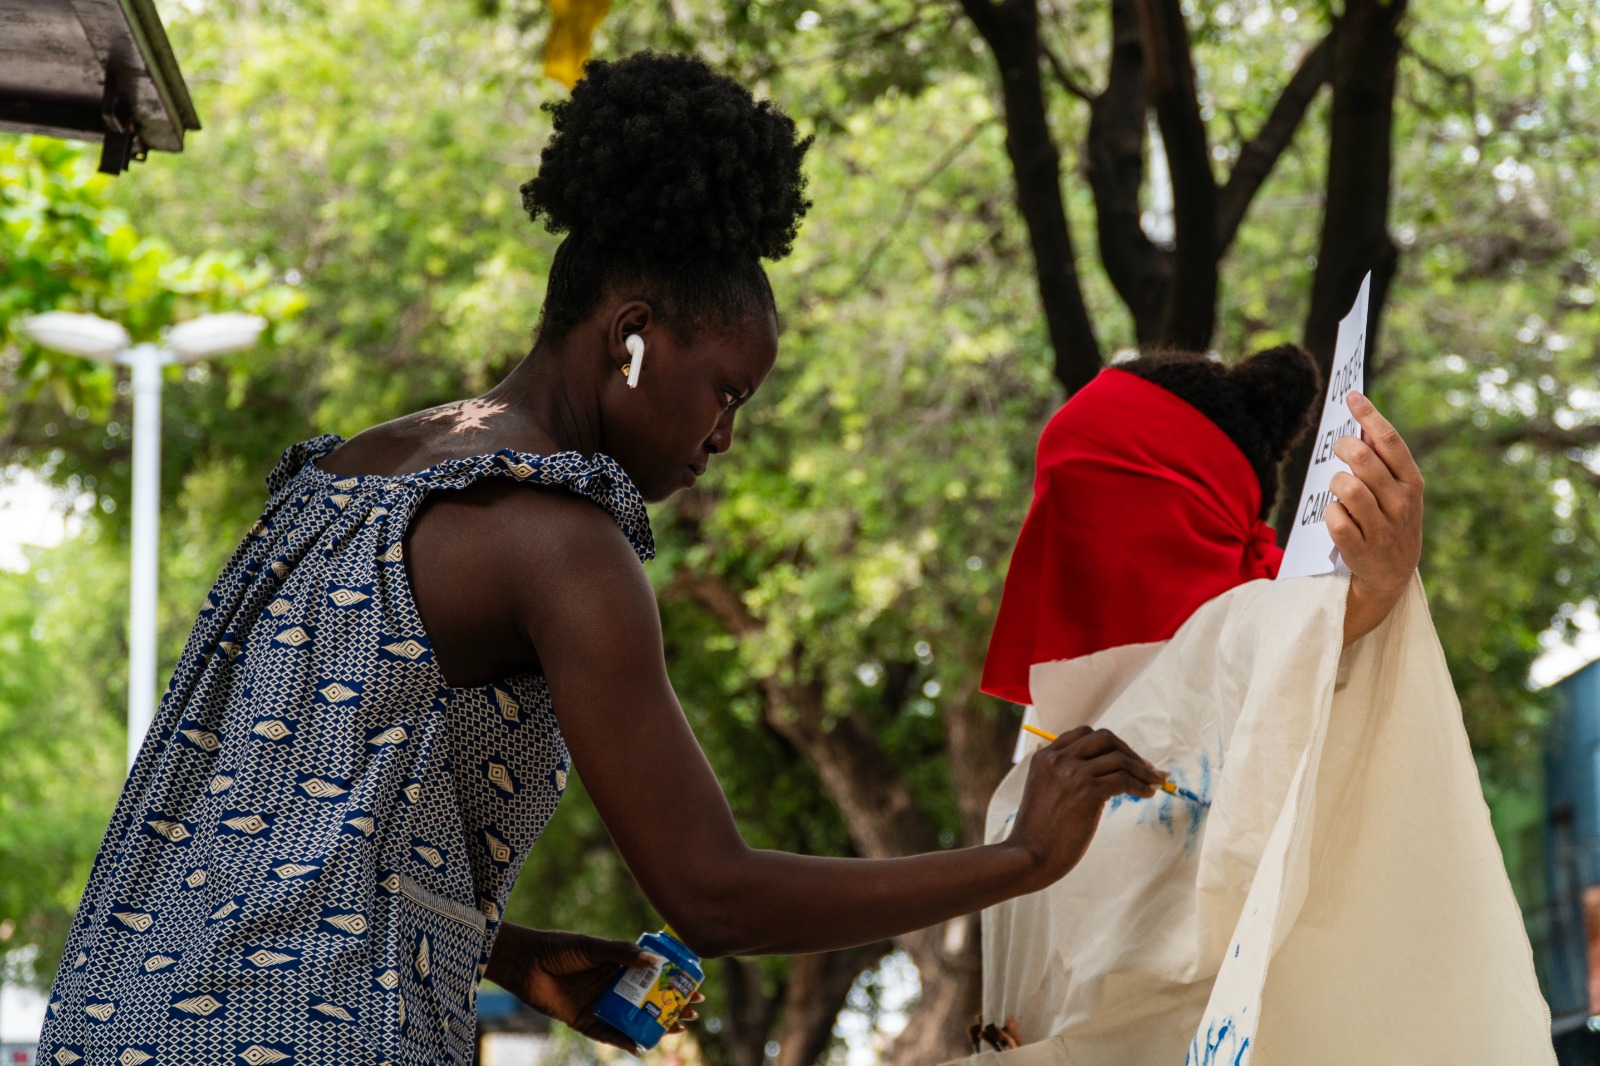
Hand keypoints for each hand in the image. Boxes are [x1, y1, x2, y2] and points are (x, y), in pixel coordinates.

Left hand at [486, 925, 702, 1050]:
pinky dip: (624, 1041)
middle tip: (693, 1012)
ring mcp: (600, 1004)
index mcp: (617, 964)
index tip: (695, 985)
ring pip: (633, 1018)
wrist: (525, 962)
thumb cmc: (558, 948)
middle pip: (648, 999)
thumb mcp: (593, 946)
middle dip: (671, 1006)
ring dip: (654, 1024)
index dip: (673, 981)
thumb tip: (655, 962)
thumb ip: (622, 953)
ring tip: (678, 1029)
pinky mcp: (584, 1021)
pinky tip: (642, 1046)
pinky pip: (608, 1034)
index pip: (652, 975)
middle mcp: (611, 985)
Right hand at [1005, 726, 1163, 889]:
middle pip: (1105, 738)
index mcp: (1045, 756)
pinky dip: (1141, 785)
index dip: (1110, 744)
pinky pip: (1124, 779)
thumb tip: (1104, 771)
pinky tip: (1147, 794)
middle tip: (1146, 768)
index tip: (1125, 757)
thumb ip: (1063, 775)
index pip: (1084, 734)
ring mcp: (1073, 773)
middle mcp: (1059, 759)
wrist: (1029, 856)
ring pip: (1119, 759)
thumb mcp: (1044, 792)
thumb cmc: (1038, 832)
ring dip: (1143, 770)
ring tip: (1155, 782)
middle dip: (1129, 751)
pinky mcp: (1088, 792)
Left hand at [1327, 392, 1424, 643]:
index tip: (1351, 396)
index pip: (1390, 442)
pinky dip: (1330, 512)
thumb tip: (1359, 421)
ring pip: (1347, 487)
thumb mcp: (1396, 490)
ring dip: (1335, 483)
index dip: (1369, 415)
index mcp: (1411, 482)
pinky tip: (1336, 515)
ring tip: (1338, 487)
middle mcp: (1400, 503)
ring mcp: (1382, 527)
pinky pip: (1335, 518)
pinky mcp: (1360, 548)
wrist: (1391, 573)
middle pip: (1363, 460)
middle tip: (1337, 447)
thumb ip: (1382, 461)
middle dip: (1343, 447)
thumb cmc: (1389, 519)